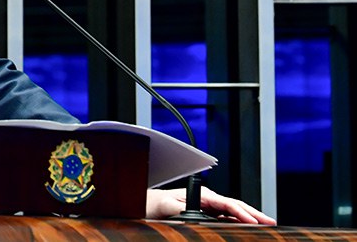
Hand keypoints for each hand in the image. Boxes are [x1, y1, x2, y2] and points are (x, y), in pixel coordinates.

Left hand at [146, 187, 275, 223]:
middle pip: (236, 206)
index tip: (254, 221)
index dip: (242, 213)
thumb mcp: (169, 207)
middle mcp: (208, 199)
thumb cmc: (158, 203)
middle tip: (271, 222)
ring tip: (266, 224)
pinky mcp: (208, 213)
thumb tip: (196, 216)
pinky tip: (248, 227)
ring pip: (234, 212)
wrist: (151, 203)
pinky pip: (227, 217)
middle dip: (254, 213)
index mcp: (202, 195)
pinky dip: (240, 221)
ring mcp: (210, 206)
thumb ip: (183, 211)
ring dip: (250, 218)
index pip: (228, 203)